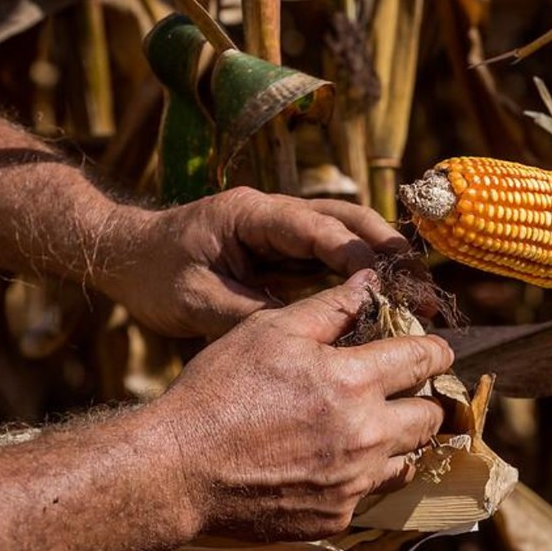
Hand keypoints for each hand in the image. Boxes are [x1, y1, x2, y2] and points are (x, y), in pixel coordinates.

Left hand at [100, 188, 407, 337]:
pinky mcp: (285, 248)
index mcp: (252, 213)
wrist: (126, 256)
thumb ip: (252, 314)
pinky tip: (386, 305)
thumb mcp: (196, 302)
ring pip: (348, 235)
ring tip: (419, 297)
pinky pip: (333, 257)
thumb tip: (311, 338)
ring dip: (384, 263)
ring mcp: (283, 228)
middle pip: (348, 220)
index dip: (358, 257)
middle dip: (390, 252)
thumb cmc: (156, 275)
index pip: (319, 228)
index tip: (390, 289)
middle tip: (425, 289)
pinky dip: (362, 277)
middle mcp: (276, 212)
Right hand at [147, 269, 453, 540]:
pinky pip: (373, 491)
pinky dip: (367, 473)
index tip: (435, 350)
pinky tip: (338, 459)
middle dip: (427, 399)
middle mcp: (366, 435)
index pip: (425, 360)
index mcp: (354, 381)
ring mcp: (353, 482)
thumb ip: (331, 306)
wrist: (178, 470)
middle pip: (431, 417)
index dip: (437, 351)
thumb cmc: (221, 390)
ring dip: (402, 438)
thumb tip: (372, 281)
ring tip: (375, 424)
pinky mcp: (336, 516)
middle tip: (408, 390)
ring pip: (410, 458)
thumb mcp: (271, 331)